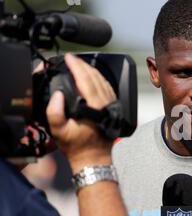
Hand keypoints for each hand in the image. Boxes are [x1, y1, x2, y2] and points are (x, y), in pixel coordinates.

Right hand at [46, 54, 116, 171]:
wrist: (94, 158)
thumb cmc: (77, 146)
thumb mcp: (59, 131)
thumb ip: (55, 112)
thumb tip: (57, 95)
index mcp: (95, 107)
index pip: (86, 79)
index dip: (76, 66)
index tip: (68, 58)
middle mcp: (106, 104)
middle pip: (95, 77)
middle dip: (83, 65)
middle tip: (72, 58)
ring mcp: (111, 105)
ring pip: (103, 81)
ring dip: (91, 70)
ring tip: (79, 64)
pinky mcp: (113, 108)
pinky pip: (107, 88)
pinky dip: (99, 79)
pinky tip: (92, 77)